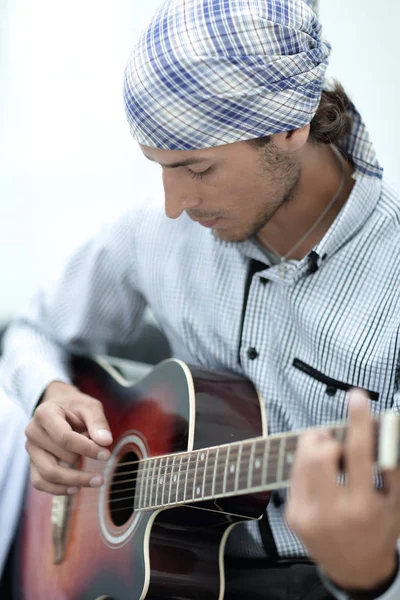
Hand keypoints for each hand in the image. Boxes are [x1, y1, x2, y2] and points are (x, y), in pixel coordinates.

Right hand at [25, 381, 112, 494]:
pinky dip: (58, 489)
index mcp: (44, 414)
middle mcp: (33, 432)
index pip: (64, 438)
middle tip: (104, 458)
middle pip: (58, 456)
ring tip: (96, 480)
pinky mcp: (33, 462)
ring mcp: (31, 449)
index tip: (106, 454)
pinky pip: (40, 482)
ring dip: (73, 481)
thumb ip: (98, 422)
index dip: (87, 448)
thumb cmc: (75, 406)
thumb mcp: (90, 407)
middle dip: (83, 461)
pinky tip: (76, 488)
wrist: (59, 406)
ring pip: (47, 474)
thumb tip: (106, 442)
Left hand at [285, 389, 399, 590]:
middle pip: (319, 453)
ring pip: (302, 459)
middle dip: (328, 438)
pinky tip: (322, 476)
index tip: (357, 397)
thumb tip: (386, 426)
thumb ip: (392, 464)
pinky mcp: (292, 515)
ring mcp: (307, 515)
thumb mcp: (395, 500)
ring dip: (315, 447)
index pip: (359, 453)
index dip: (358, 421)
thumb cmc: (379, 529)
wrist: (355, 568)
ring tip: (331, 456)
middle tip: (337, 441)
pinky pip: (295, 475)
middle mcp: (332, 512)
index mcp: (362, 507)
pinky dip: (308, 466)